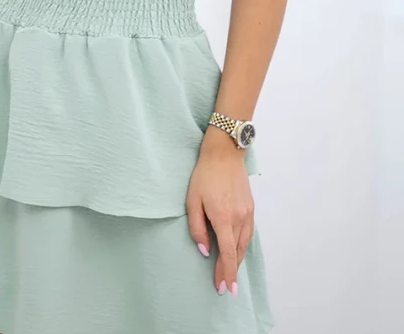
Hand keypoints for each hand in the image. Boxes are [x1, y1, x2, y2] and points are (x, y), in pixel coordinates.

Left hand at [186, 127, 254, 296]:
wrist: (224, 154)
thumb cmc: (204, 175)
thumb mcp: (192, 200)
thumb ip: (197, 228)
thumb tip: (205, 250)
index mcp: (223, 218)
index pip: (228, 254)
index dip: (225, 273)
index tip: (224, 288)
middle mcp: (239, 218)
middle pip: (238, 253)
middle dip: (232, 272)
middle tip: (226, 287)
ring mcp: (248, 213)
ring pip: (245, 245)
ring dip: (238, 261)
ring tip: (230, 273)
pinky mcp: (251, 208)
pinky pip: (248, 233)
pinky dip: (243, 246)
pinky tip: (237, 251)